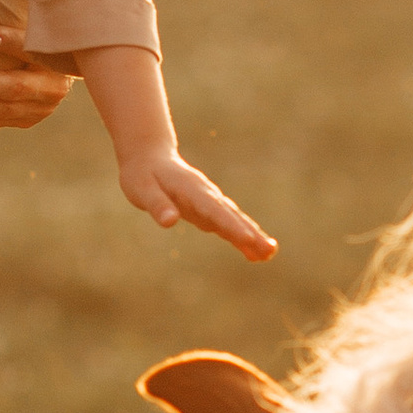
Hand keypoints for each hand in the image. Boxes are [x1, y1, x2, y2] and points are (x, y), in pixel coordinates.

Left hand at [0, 26, 74, 131]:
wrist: (48, 59)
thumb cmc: (32, 24)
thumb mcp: (33, 13)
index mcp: (60, 53)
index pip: (35, 47)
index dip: (11, 42)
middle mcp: (56, 83)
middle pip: (19, 87)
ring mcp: (43, 105)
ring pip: (7, 109)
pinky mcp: (29, 118)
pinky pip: (1, 120)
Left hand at [119, 149, 277, 258]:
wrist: (150, 157)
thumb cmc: (142, 175)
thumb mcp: (142, 190)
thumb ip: (157, 205)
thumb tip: (170, 222)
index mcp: (191, 189)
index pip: (214, 210)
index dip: (231, 224)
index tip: (248, 238)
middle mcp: (206, 195)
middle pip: (232, 216)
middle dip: (251, 233)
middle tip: (271, 250)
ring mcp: (210, 202)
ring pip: (234, 220)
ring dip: (252, 236)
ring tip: (270, 253)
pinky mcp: (208, 210)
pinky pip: (228, 225)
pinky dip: (241, 238)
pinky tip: (254, 255)